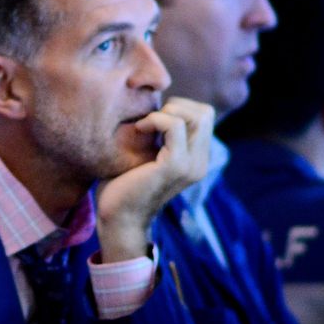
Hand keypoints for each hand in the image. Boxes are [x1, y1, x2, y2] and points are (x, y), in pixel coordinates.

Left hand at [95, 97, 213, 261]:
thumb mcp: (146, 155)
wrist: (117, 219)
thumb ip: (159, 135)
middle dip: (177, 106)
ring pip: (198, 116)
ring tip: (144, 125)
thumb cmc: (123, 187)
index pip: (204, 117)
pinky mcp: (175, 166)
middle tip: (150, 120)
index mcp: (196, 160)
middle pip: (206, 113)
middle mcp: (200, 163)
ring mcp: (191, 165)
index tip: (153, 119)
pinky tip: (138, 130)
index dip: (180, 108)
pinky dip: (156, 120)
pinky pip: (175, 126)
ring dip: (167, 112)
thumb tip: (159, 104)